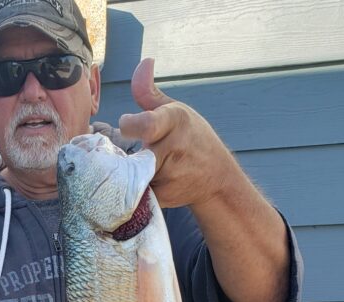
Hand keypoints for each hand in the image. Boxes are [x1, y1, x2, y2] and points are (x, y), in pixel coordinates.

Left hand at [118, 59, 238, 208]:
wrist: (217, 179)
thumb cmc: (192, 140)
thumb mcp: (176, 111)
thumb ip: (149, 92)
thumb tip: (144, 62)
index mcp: (175, 121)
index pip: (146, 124)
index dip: (130, 125)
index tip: (126, 125)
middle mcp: (173, 147)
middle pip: (131, 151)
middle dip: (127, 153)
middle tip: (134, 152)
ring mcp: (169, 175)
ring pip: (130, 173)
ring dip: (129, 171)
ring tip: (144, 167)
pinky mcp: (162, 196)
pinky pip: (135, 192)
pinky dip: (133, 189)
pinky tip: (146, 182)